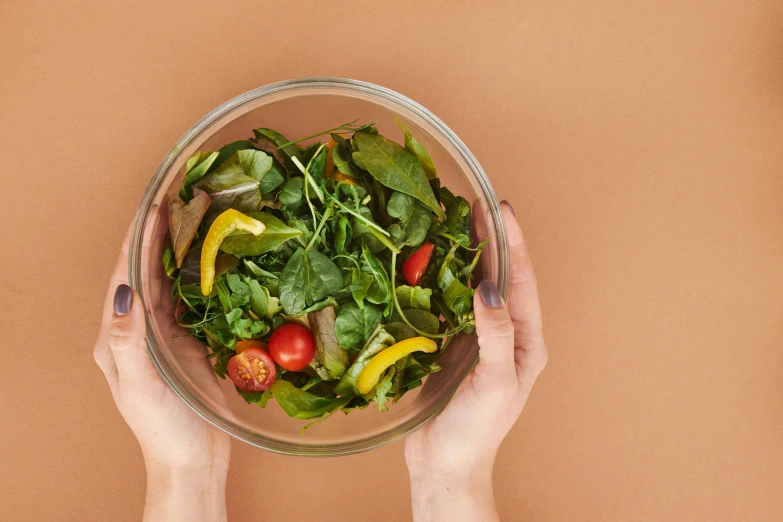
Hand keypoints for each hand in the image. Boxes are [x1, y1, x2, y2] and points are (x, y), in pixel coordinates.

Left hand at [93, 208, 229, 521]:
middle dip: (158, 235)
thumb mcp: (141, 387)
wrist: (193, 460)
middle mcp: (138, 329)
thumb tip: (123, 291)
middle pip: (146, 271)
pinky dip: (201, 275)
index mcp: (117, 336)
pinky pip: (193, 300)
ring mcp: (164, 334)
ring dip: (180, 249)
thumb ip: (129, 341)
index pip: (125, 276)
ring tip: (197, 217)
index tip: (154, 207)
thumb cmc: (164, 430)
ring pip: (170, 281)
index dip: (138, 240)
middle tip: (179, 199)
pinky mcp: (190, 342)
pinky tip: (215, 258)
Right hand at [405, 201, 547, 521]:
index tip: (501, 209)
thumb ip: (495, 335)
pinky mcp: (450, 346)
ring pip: (473, 287)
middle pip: (499, 277)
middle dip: (491, 240)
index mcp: (525, 342)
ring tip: (453, 224)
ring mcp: (476, 339)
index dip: (513, 243)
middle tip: (474, 205)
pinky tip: (429, 264)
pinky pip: (448, 305)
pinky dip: (441, 281)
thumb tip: (489, 288)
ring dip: (465, 256)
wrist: (446, 464)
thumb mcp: (494, 383)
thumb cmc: (477, 431)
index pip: (521, 281)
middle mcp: (504, 335)